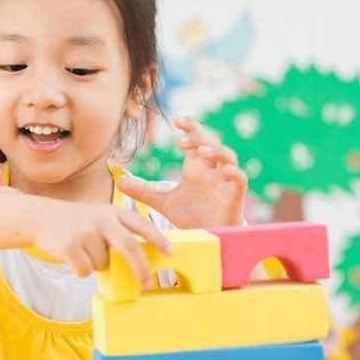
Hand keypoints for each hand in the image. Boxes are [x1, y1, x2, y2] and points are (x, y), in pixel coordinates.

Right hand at [31, 201, 171, 286]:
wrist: (40, 217)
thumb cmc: (76, 222)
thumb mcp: (99, 217)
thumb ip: (118, 233)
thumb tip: (138, 263)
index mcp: (112, 212)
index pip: (140, 225)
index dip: (157, 239)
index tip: (170, 252)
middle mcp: (101, 219)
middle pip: (129, 248)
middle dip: (141, 269)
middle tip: (148, 284)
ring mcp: (85, 232)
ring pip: (103, 265)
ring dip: (95, 265)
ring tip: (82, 250)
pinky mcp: (69, 246)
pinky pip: (85, 270)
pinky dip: (80, 269)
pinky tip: (71, 256)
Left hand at [118, 117, 246, 227]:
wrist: (206, 238)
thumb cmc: (190, 215)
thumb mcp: (162, 202)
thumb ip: (143, 190)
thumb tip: (119, 181)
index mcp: (195, 166)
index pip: (195, 139)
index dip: (190, 127)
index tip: (176, 121)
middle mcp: (211, 170)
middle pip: (211, 143)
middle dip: (200, 137)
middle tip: (183, 140)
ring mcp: (225, 182)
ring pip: (228, 158)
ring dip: (217, 152)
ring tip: (202, 152)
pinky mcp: (235, 197)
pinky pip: (240, 180)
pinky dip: (236, 174)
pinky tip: (227, 171)